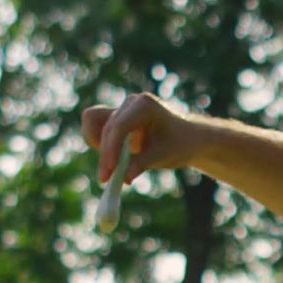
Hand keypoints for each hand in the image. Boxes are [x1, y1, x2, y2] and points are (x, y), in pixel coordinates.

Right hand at [81, 92, 198, 187]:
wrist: (186, 137)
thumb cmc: (178, 144)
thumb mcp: (162, 156)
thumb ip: (141, 164)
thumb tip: (124, 178)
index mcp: (144, 106)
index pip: (119, 126)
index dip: (111, 149)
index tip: (109, 171)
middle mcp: (130, 103)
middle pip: (107, 128)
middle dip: (105, 154)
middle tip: (105, 179)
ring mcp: (122, 109)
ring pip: (96, 124)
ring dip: (100, 147)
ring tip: (111, 168)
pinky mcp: (116, 118)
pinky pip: (95, 125)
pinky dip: (99, 142)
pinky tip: (111, 157)